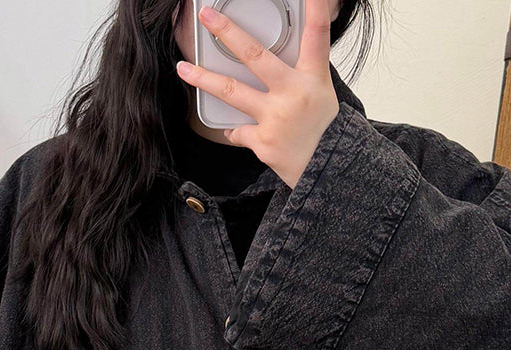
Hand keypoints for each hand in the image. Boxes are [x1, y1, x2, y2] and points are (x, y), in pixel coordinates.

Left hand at [175, 0, 340, 188]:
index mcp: (312, 78)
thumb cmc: (324, 131)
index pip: (316, 35)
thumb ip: (302, 69)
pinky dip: (235, 130)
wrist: (326, 173)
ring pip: (232, 91)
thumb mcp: (323, 92)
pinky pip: (238, 131)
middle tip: (207, 17)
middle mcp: (292, 94)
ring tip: (184, 69)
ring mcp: (275, 118)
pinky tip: (236, 130)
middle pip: (254, 56)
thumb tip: (279, 53)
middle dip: (228, 32)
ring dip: (204, 79)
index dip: (314, 9)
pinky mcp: (262, 142)